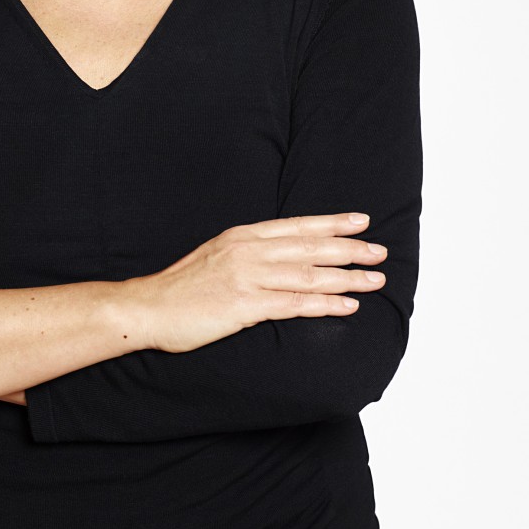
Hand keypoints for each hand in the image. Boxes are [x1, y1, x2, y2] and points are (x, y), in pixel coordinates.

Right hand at [122, 212, 387, 353]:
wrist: (148, 308)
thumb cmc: (181, 287)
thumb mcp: (216, 256)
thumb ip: (247, 253)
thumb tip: (279, 256)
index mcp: (242, 236)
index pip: (296, 226)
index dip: (331, 223)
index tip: (361, 220)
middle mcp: (248, 251)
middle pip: (310, 248)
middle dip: (349, 249)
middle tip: (379, 251)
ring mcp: (247, 278)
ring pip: (308, 275)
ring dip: (346, 278)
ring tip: (374, 280)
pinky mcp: (245, 306)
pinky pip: (294, 305)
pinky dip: (324, 304)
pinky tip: (346, 306)